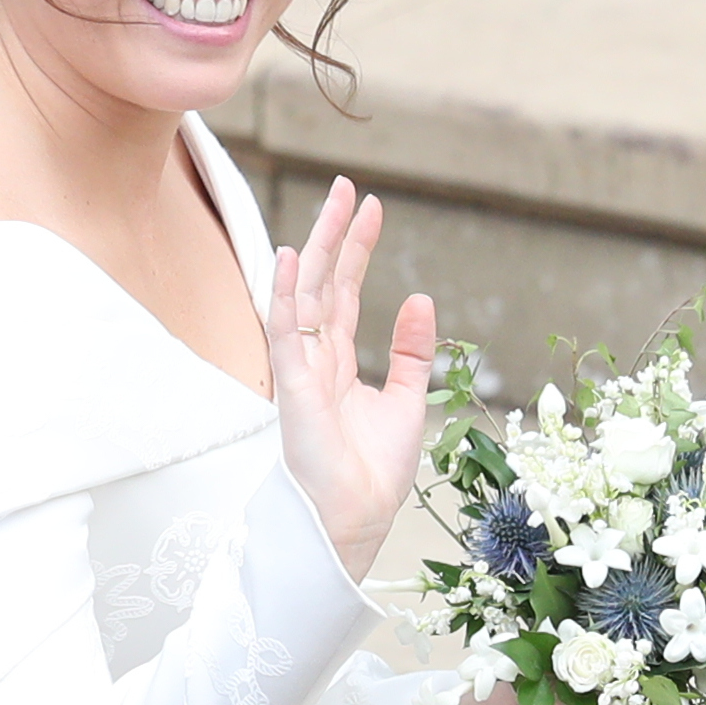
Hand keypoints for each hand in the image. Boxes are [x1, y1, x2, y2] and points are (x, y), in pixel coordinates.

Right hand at [268, 178, 434, 579]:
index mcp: (339, 363)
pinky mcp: (295, 387)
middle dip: (336, 234)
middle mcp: (316, 359)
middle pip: (324, 282)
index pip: (345, 292)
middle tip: (348, 186)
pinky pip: (286, 332)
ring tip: (334, 203)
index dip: (358, 250)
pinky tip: (289, 258)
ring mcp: (302, 370)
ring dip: (318, 247)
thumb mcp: (406, 400)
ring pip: (306, 294)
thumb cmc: (374, 472)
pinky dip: (286, 294)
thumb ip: (410, 351)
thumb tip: (419, 298)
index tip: (373, 208)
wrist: (358, 517)